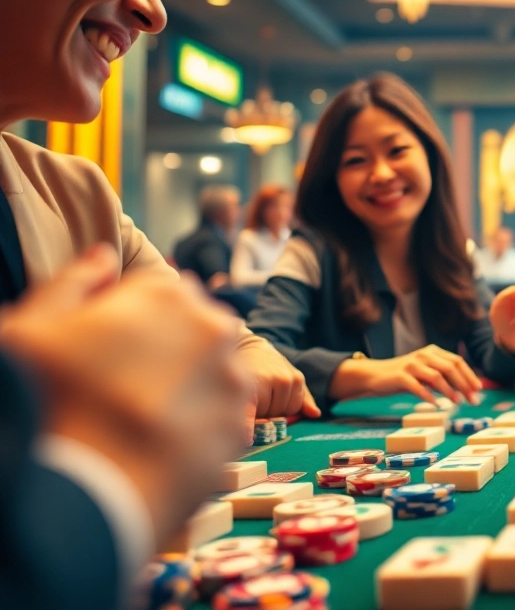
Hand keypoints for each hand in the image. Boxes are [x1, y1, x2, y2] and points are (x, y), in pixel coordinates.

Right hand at [0, 244, 247, 548]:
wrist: (75, 500)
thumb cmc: (42, 408)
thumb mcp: (27, 329)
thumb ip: (71, 283)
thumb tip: (103, 259)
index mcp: (166, 294)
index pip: (157, 293)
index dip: (126, 320)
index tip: (102, 349)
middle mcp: (214, 329)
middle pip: (190, 330)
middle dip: (163, 350)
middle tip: (117, 388)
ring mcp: (233, 382)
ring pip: (210, 374)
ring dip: (184, 389)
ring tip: (135, 420)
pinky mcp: (241, 430)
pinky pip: (218, 419)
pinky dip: (195, 428)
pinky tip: (156, 445)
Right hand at [238, 335, 319, 428]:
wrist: (243, 346)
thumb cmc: (267, 365)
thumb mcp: (289, 375)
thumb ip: (303, 396)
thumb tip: (316, 414)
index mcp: (296, 379)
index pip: (293, 410)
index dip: (281, 408)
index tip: (271, 398)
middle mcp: (284, 381)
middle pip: (278, 414)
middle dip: (268, 410)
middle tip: (258, 393)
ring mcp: (266, 383)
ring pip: (264, 416)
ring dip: (257, 411)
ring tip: (249, 393)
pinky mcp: (246, 388)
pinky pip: (249, 415)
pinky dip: (247, 427)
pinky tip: (246, 438)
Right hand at [333, 345, 482, 405]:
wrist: (375, 375)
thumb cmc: (405, 377)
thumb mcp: (426, 375)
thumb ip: (443, 379)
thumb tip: (466, 391)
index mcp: (433, 352)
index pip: (457, 361)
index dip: (470, 375)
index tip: (479, 390)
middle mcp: (424, 355)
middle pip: (450, 368)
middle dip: (464, 384)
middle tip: (473, 400)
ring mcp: (412, 364)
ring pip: (436, 376)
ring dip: (449, 391)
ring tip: (458, 402)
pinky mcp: (400, 376)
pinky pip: (417, 387)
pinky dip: (428, 396)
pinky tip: (436, 405)